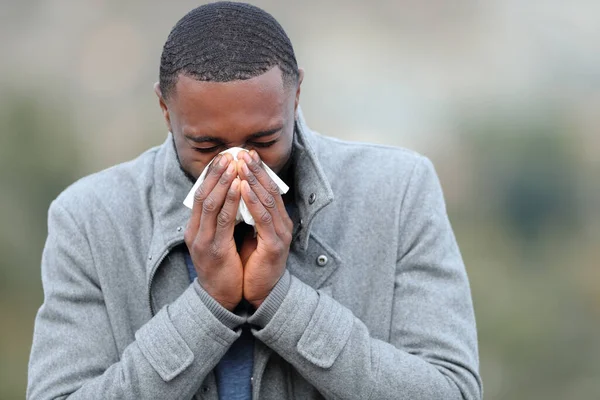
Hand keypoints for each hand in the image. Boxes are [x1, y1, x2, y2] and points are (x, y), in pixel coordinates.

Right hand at [184, 153, 242, 310]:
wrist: (219, 299)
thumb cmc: (223, 269)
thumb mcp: (217, 242)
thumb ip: (220, 223)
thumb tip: (231, 200)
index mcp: (195, 230)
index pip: (199, 195)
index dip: (211, 176)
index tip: (222, 158)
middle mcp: (194, 233)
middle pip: (202, 195)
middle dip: (215, 173)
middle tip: (227, 154)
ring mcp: (202, 241)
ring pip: (210, 204)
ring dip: (223, 181)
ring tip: (233, 164)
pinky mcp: (214, 250)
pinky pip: (222, 220)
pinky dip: (230, 200)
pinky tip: (239, 187)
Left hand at [236, 151, 292, 307]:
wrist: (260, 293)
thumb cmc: (253, 264)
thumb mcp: (250, 235)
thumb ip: (247, 216)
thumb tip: (233, 195)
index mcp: (276, 220)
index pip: (268, 188)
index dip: (258, 170)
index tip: (244, 154)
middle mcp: (282, 223)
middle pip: (270, 189)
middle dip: (255, 169)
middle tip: (243, 151)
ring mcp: (280, 233)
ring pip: (267, 199)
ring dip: (254, 179)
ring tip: (241, 163)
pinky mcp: (275, 245)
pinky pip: (263, 218)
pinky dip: (253, 200)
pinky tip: (244, 187)